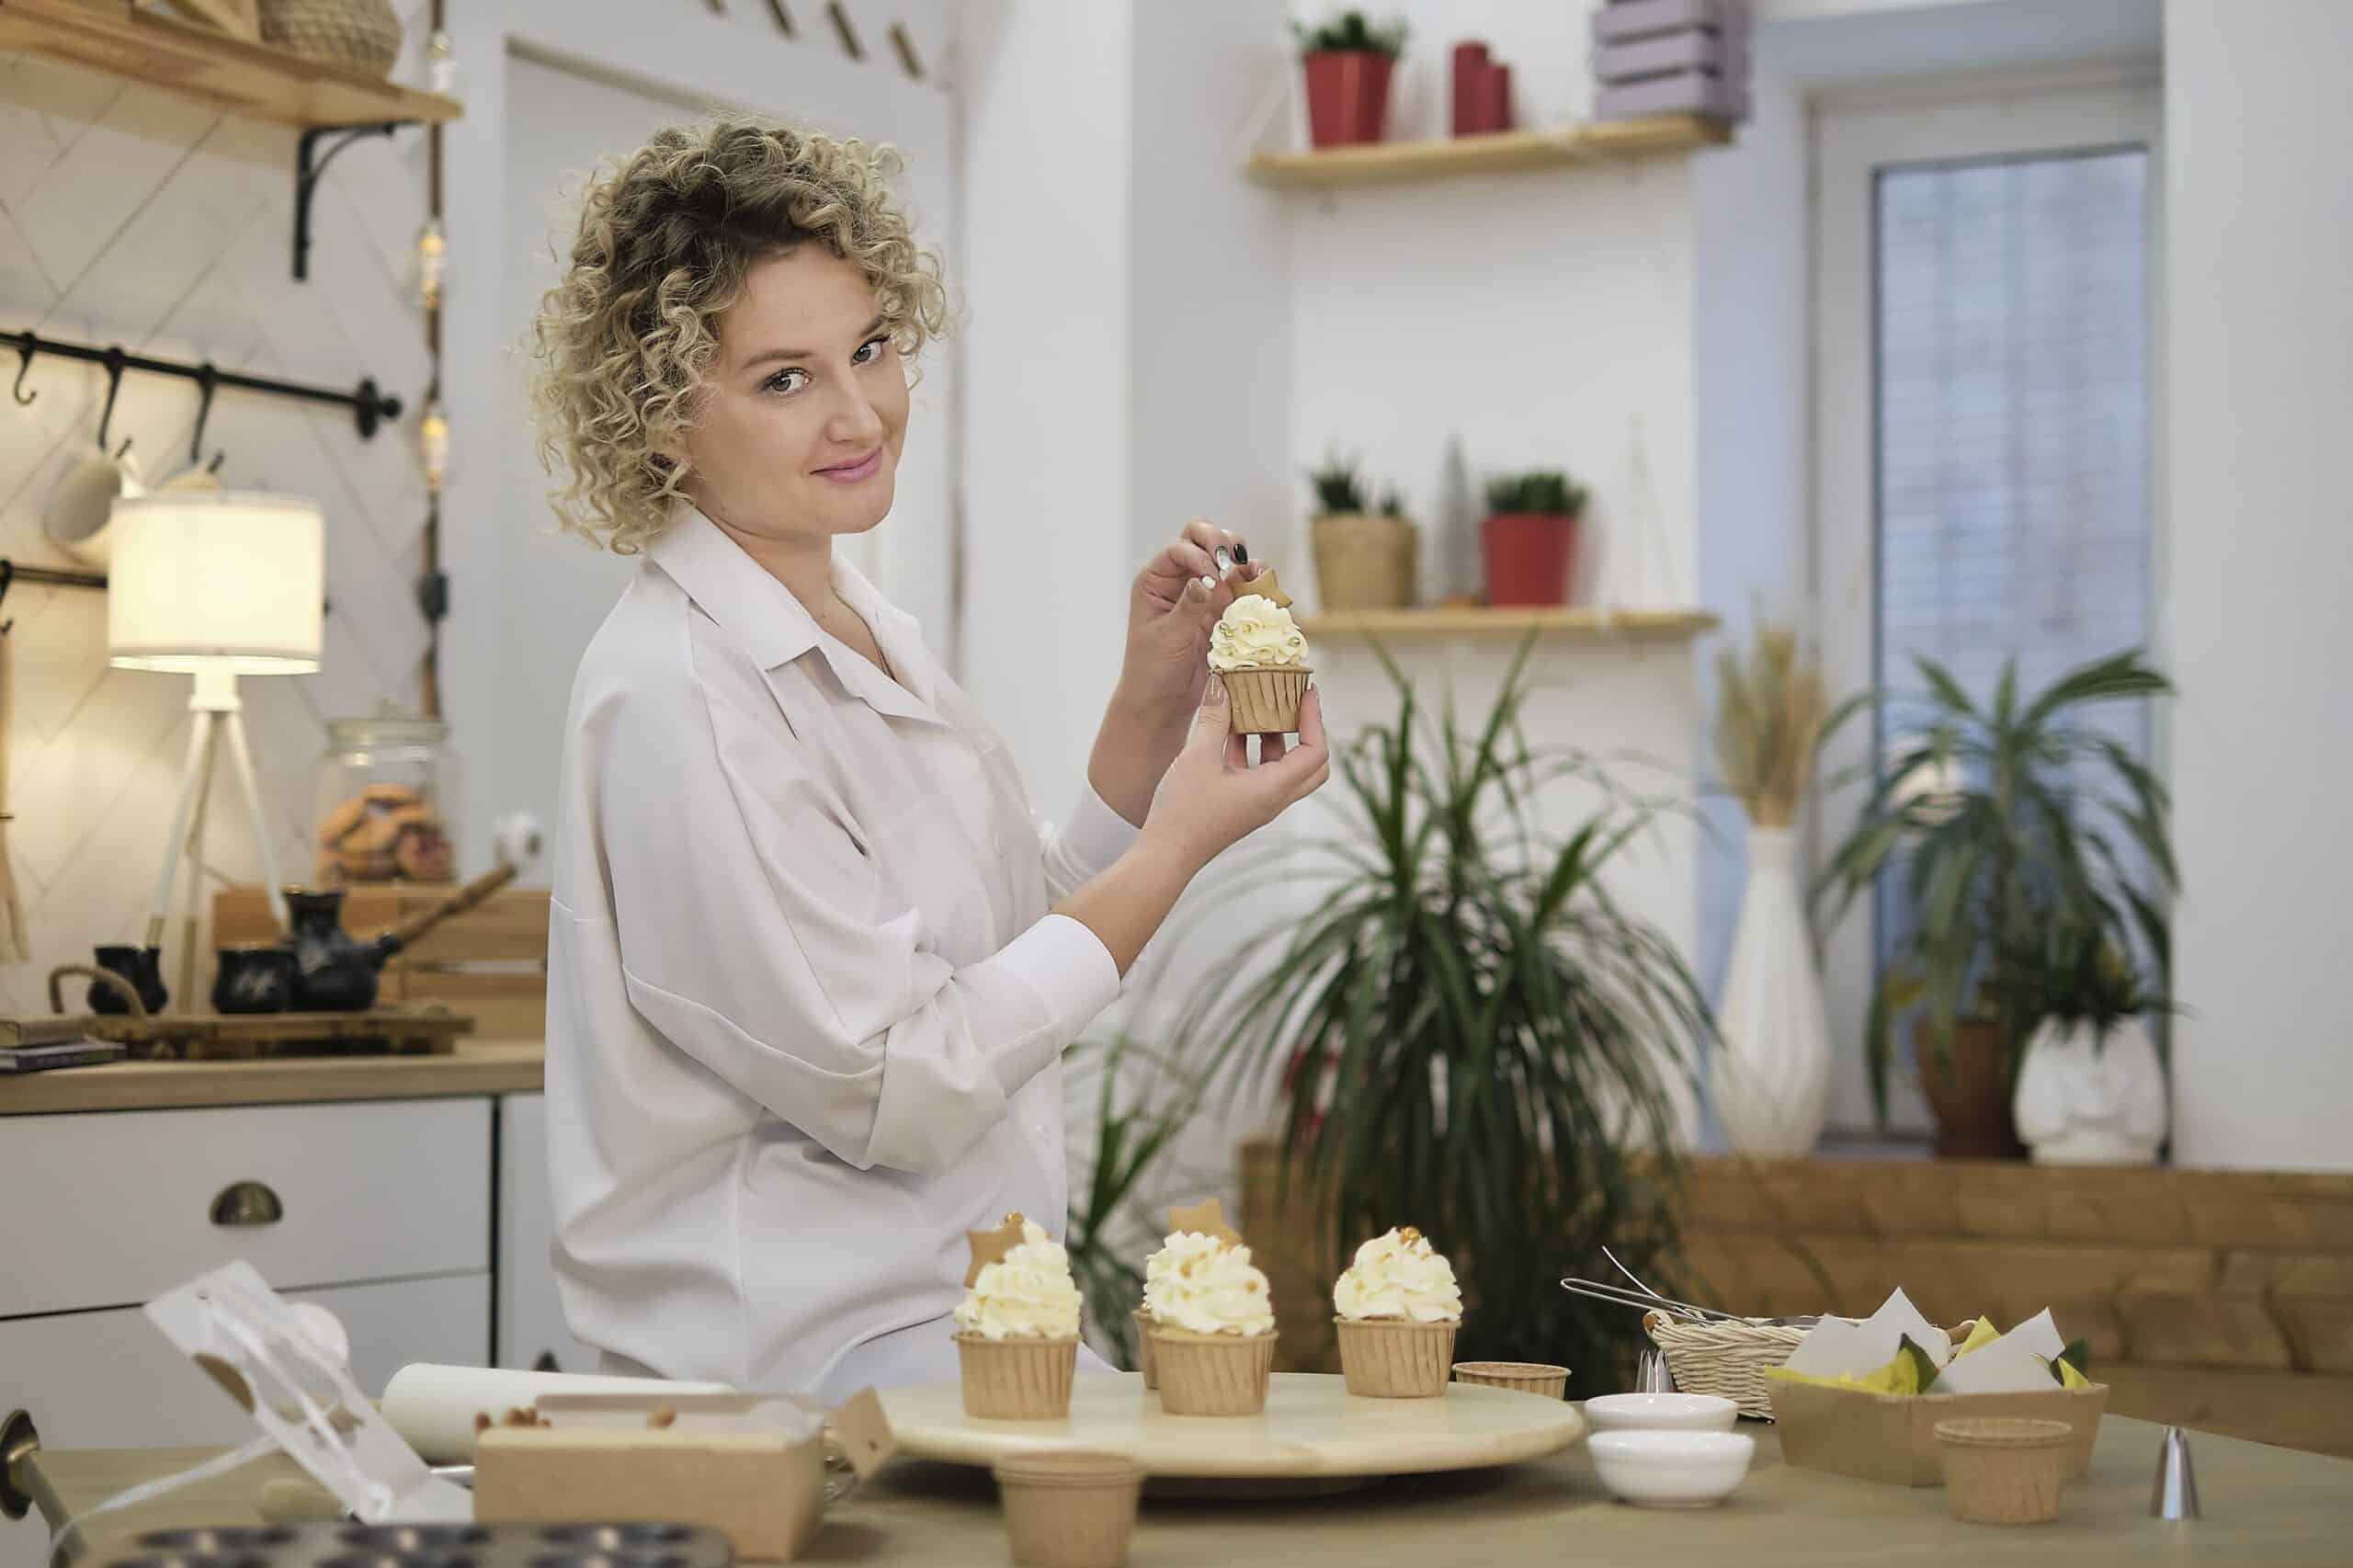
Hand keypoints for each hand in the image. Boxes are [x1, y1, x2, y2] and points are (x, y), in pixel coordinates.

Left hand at [1117, 517, 1258, 718]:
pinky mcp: (1224, 607)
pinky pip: (1244, 584)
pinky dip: (1257, 582)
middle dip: (1221, 542)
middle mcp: (1179, 579)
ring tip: (1250, 575)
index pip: (1179, 548)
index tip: (1212, 578)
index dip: (1199, 555)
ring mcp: (1204, 590)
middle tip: (1232, 564)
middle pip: (1202, 536)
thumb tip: (1205, 579)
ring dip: (1242, 560)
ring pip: (1227, 556)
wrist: (1165, 700)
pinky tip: (1263, 590)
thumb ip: (1188, 606)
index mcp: (1155, 580)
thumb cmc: (1154, 669)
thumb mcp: (1168, 637)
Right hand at [1140, 677, 1328, 870]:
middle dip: (1307, 730)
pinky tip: (1229, 728)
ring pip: (1282, 766)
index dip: (1315, 718)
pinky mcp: (1240, 804)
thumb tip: (1221, 683)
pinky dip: (1252, 749)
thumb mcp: (1198, 757)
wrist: (1165, 853)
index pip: (1315, 751)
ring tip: (1258, 706)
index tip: (1307, 691)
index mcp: (1273, 789)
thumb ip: (1214, 718)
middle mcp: (1273, 798)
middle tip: (1293, 702)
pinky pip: (1258, 772)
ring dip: (1275, 736)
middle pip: (1311, 763)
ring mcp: (1257, 803)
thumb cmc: (1183, 811)